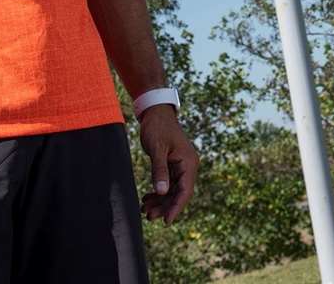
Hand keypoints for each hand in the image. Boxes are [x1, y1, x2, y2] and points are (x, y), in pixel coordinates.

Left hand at [137, 106, 196, 222]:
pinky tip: (147, 198)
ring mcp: (180, 166)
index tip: (166, 221)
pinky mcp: (172, 165)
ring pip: (172, 191)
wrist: (156, 113)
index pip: (185, 191)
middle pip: (178, 193)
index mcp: (188, 163)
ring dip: (160, 201)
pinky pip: (167, 184)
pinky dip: (158, 192)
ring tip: (144, 210)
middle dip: (164, 206)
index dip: (176, 207)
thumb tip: (162, 192)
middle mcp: (187, 166)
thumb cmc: (157, 127)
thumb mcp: (157, 149)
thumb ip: (160, 170)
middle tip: (148, 217)